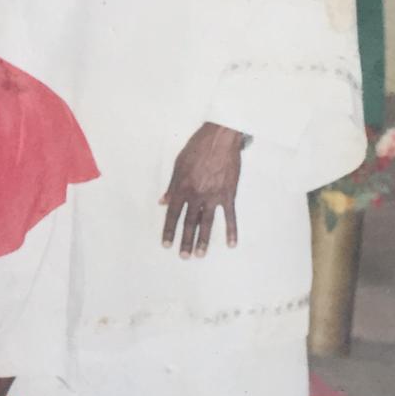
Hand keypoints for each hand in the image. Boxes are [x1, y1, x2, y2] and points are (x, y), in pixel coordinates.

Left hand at [161, 122, 243, 257]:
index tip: (166, 244)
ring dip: (203, 240)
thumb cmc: (197, 148)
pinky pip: (230, 216)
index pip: (172, 214)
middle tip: (183, 257)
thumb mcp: (178, 165)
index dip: (169, 230)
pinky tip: (231, 243)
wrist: (220, 138)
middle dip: (185, 241)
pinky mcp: (229, 194)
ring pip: (207, 223)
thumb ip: (171, 186)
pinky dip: (231, 230)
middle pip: (189, 223)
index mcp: (182, 188)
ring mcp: (214, 196)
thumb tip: (163, 202)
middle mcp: (196, 195)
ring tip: (200, 255)